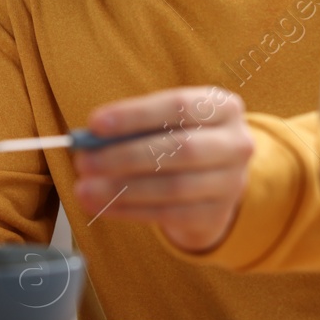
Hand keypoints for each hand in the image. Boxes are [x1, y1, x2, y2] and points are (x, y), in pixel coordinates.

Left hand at [73, 86, 254, 252]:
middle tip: (84, 162)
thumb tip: (89, 140)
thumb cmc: (178, 140)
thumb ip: (132, 128)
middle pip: (180, 149)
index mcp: (222, 107)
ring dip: (122, 189)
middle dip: (126, 156)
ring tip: (85, 189)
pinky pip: (168, 213)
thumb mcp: (164, 124)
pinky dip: (129, 210)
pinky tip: (102, 206)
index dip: (135, 115)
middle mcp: (235, 143)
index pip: (178, 106)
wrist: (213, 183)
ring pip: (173, 187)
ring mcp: (231, 182)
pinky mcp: (217, 214)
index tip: (95, 123)